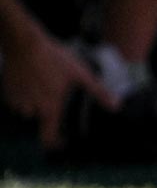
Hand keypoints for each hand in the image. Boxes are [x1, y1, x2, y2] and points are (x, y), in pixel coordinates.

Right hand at [1, 28, 118, 149]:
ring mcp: (16, 100)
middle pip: (40, 120)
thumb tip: (115, 106)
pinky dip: (24, 94)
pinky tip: (33, 80)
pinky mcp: (7, 91)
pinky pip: (17, 99)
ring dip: (35, 103)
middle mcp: (30, 109)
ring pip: (27, 109)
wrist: (24, 43)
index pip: (48, 137)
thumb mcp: (81, 74)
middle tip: (55, 97)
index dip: (55, 144)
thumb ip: (98, 92)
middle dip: (47, 113)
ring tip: (44, 86)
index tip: (62, 142)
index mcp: (49, 109)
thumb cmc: (53, 58)